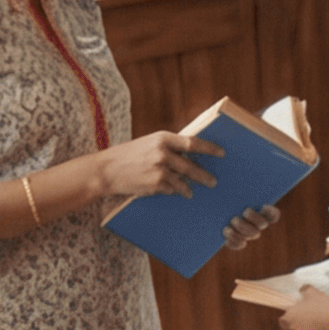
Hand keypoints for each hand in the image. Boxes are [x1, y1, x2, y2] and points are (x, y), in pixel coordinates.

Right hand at [76, 126, 210, 211]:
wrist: (106, 170)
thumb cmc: (129, 155)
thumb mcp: (149, 144)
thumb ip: (168, 147)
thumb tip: (191, 154)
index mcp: (162, 138)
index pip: (192, 142)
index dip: (209, 148)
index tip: (222, 153)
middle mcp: (163, 153)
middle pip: (192, 166)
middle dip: (204, 175)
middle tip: (214, 181)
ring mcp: (160, 169)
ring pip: (183, 181)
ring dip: (190, 188)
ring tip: (193, 192)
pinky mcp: (156, 184)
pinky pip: (172, 189)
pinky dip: (173, 190)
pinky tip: (172, 191)